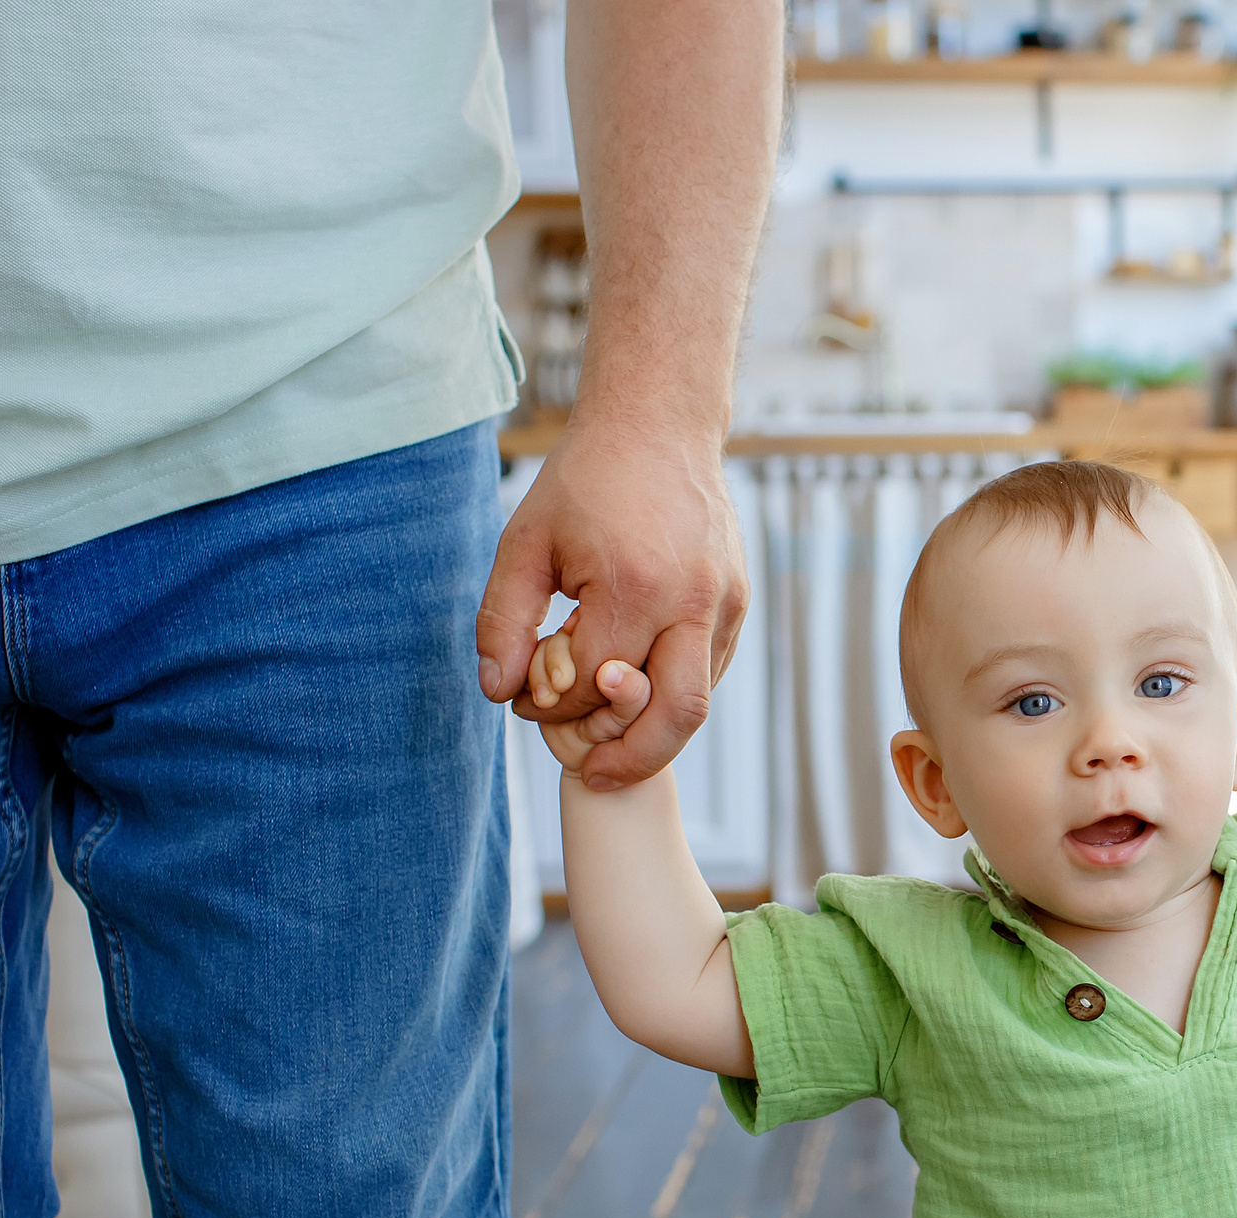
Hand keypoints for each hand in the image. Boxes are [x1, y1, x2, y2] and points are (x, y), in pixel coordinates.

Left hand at [478, 425, 749, 791]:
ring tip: (610, 744)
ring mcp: (725, 602)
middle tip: (589, 773)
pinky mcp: (738, 601)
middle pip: (673, 717)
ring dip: (653, 734)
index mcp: (633, 585)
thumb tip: (498, 692)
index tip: (524, 695)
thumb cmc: (586, 481)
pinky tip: (634, 692)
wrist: (658, 424)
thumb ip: (504, 620)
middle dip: (628, 759)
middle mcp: (692, 600)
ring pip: (699, 702)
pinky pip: (710, 672)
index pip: (592, 685)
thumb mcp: (525, 543)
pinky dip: (672, 695)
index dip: (551, 705)